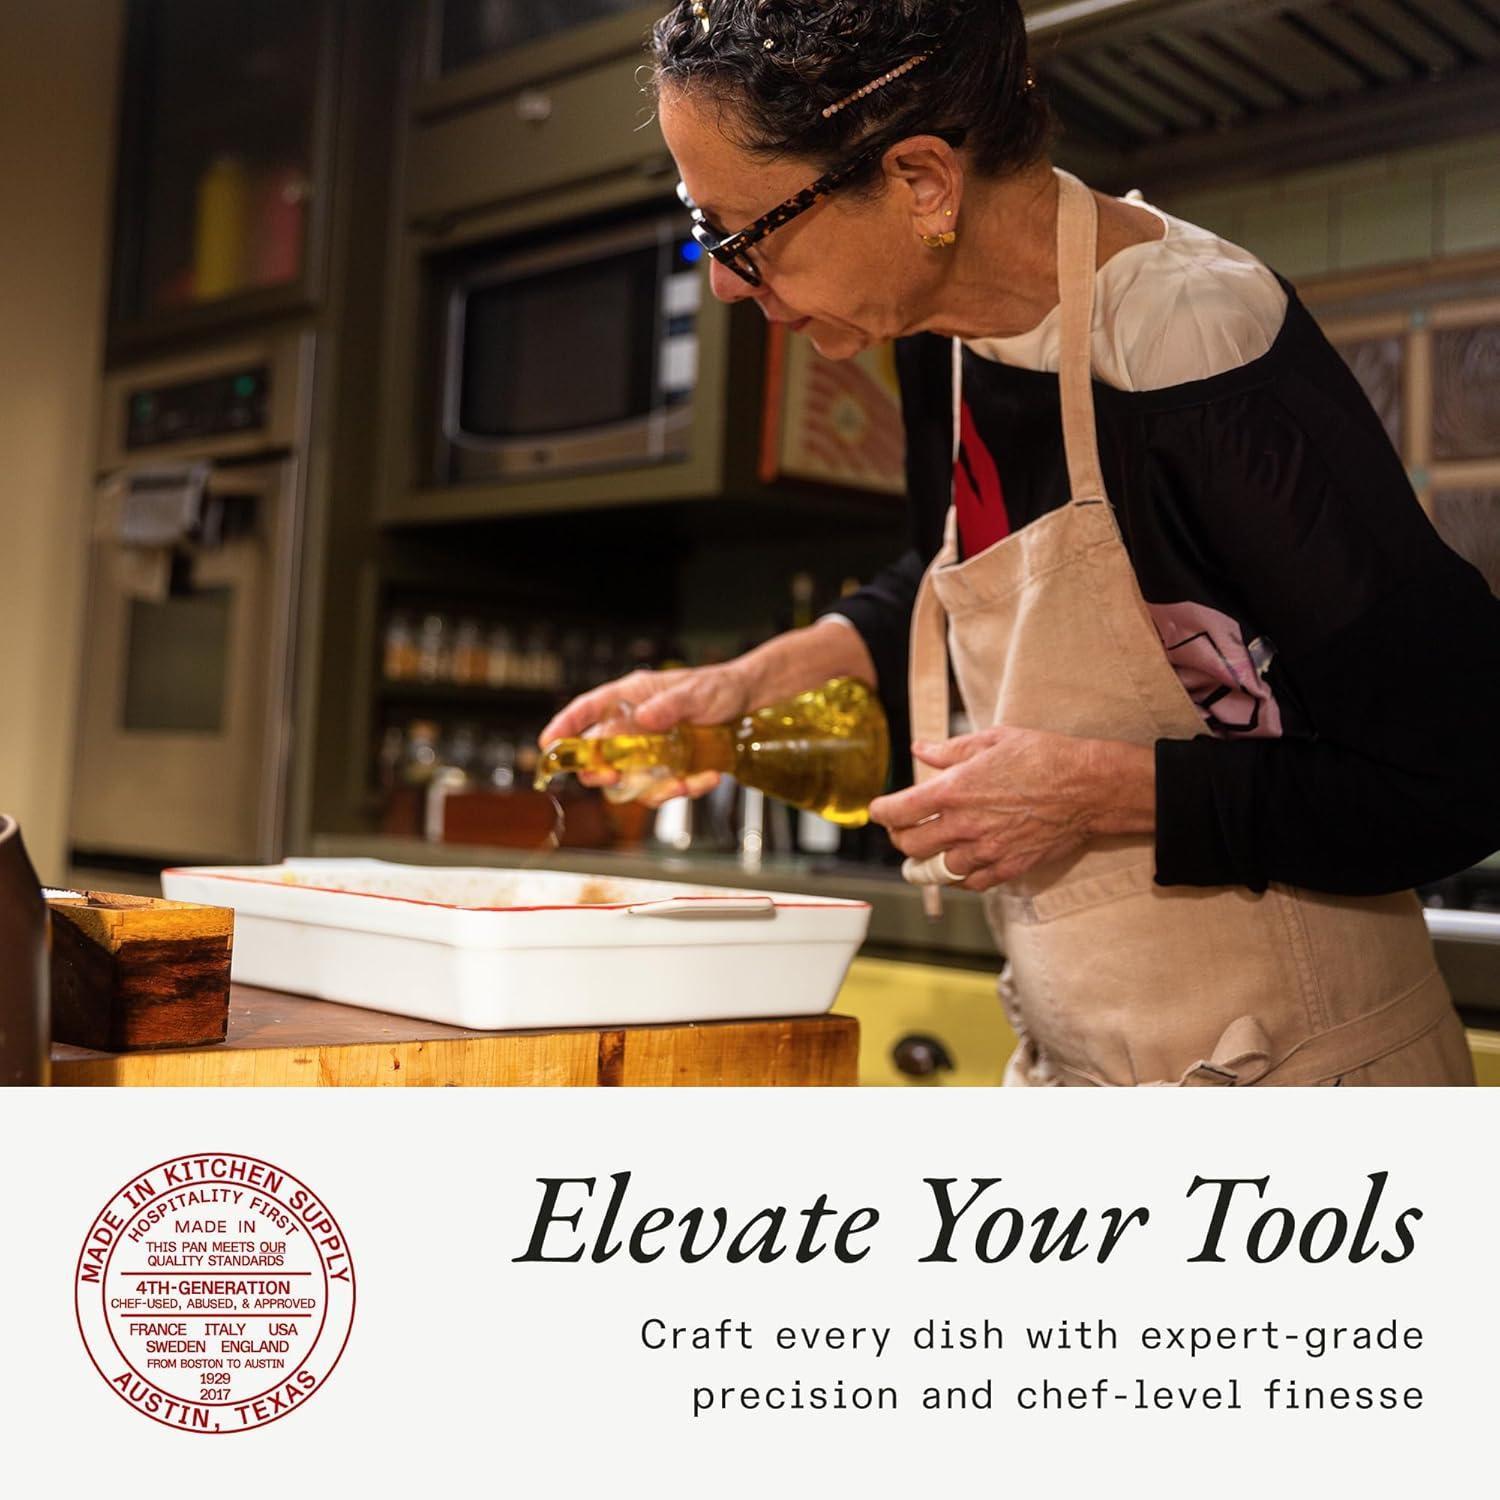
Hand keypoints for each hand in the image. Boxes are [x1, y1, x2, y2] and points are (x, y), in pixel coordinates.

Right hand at [538, 662, 756, 807]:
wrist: (752, 702)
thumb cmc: (719, 688)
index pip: (588, 710)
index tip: (548, 746)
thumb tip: (641, 719)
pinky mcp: (674, 767)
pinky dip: (686, 788)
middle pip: (602, 753)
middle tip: (609, 778)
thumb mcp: (695, 692)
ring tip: (679, 783)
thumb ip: (668, 706)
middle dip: (601, 770)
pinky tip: (707, 778)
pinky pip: (668, 786)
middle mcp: (637, 725)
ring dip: (652, 788)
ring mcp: (654, 749)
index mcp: (632, 698)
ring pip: (634, 779)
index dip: (565, 728)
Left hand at [868, 727, 1155, 892]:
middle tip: (902, 831)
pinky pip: (970, 883)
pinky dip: (960, 877)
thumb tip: (919, 750)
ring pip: (937, 870)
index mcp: (954, 790)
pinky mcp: (1008, 867)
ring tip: (927, 853)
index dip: (880, 812)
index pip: (898, 811)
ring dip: (928, 861)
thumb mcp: (992, 740)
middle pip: (910, 846)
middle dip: (900, 839)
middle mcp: (964, 825)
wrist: (1087, 788)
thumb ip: (949, 750)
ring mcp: (986, 850)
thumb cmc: (1043, 757)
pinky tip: (961, 864)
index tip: (878, 811)